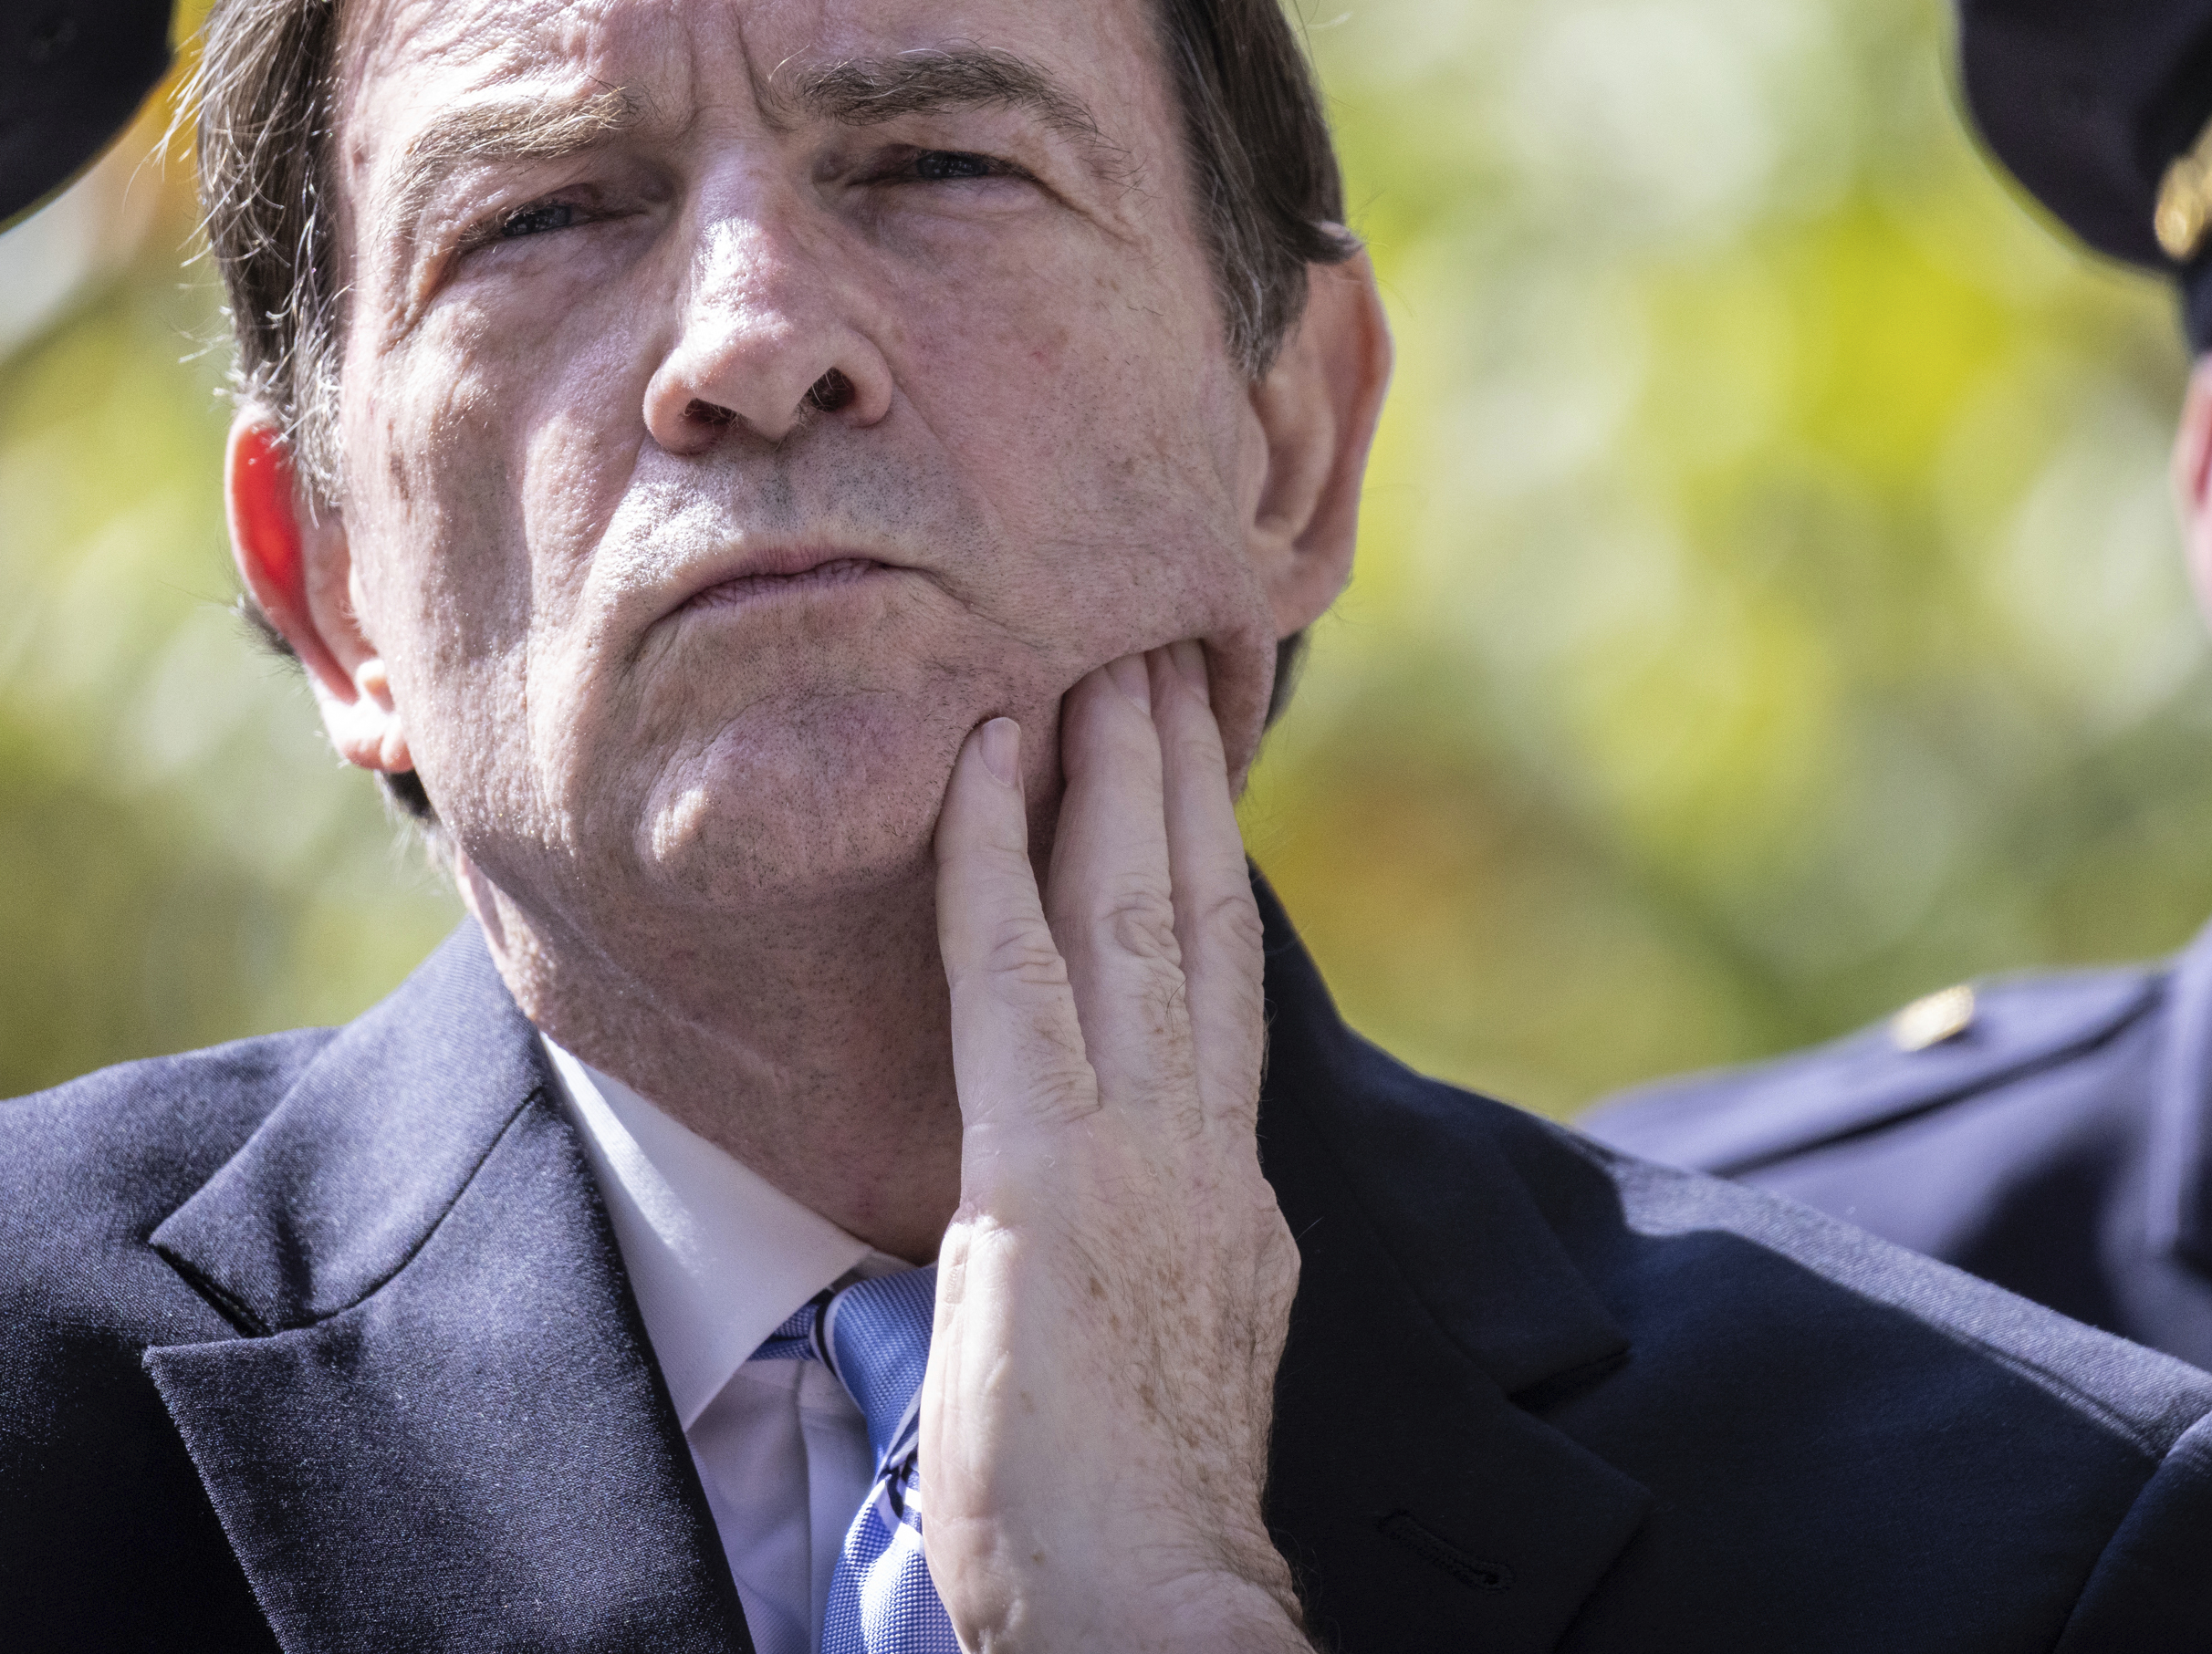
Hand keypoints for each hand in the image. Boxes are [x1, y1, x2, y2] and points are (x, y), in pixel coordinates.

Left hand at [921, 644, 1309, 1652]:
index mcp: (1234, 1197)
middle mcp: (1206, 1150)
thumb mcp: (1187, 1358)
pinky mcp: (1045, 1184)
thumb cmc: (1141, 1530)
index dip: (1213, 868)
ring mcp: (1138, 1156)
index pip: (1224, 993)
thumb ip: (1186, 1253)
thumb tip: (1193, 1213)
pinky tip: (977, 763)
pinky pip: (1013, 982)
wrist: (1157, 1615)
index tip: (1196, 770)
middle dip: (1183, 782)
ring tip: (1102, 658)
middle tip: (1168, 652)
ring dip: (1113, 776)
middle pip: (1200, 921)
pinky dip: (991, 861)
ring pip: (1133, 917)